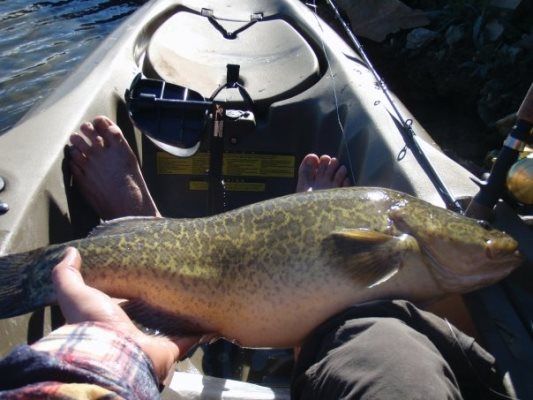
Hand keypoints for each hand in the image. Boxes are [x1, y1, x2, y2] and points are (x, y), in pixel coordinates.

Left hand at [52, 247, 198, 382]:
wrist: (114, 358)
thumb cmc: (93, 326)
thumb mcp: (76, 294)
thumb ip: (67, 274)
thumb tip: (71, 251)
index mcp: (111, 321)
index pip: (123, 301)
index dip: (131, 288)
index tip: (144, 272)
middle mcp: (132, 333)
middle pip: (149, 313)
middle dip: (160, 299)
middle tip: (174, 277)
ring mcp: (153, 341)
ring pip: (171, 324)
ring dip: (181, 313)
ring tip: (195, 292)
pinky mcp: (172, 348)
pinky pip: (191, 337)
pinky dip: (201, 328)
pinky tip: (209, 314)